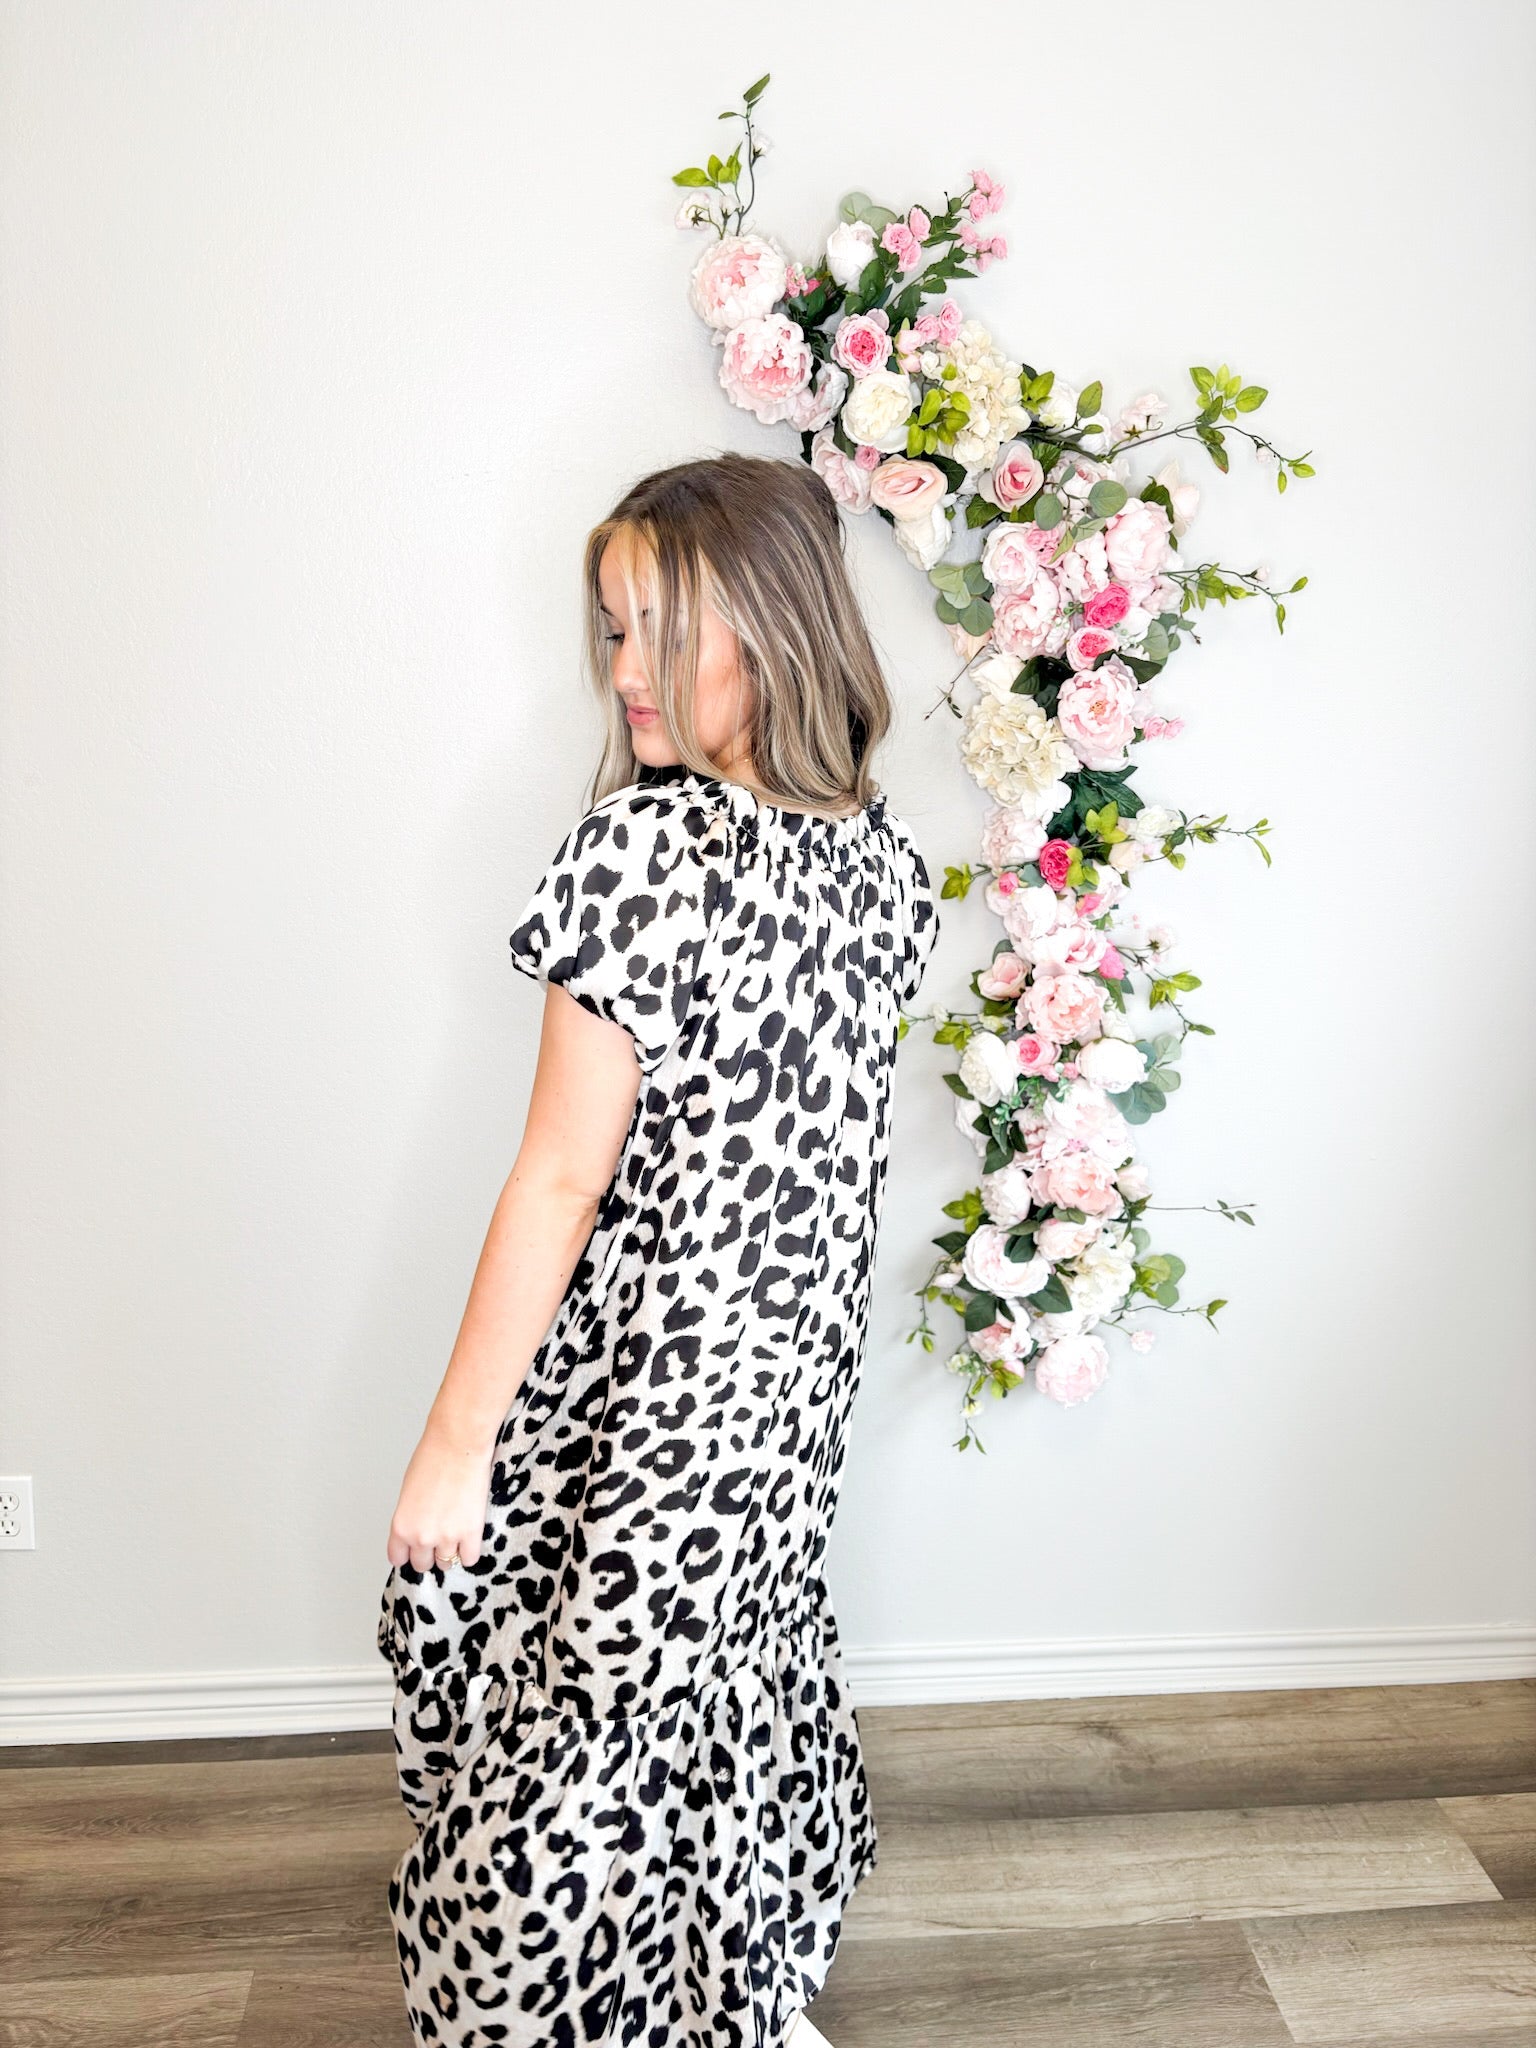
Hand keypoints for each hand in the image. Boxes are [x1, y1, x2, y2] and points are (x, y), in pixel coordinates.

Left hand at [386, 1425, 494, 1572]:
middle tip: (437, 1538)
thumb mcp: (409, 1492)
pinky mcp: (471, 1533)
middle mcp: (421, 1537)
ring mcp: (447, 1537)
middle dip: (429, 1553)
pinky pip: (469, 1559)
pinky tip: (469, 1537)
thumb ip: (411, 1517)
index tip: (414, 1550)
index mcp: (401, 1526)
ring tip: (455, 1533)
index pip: (398, 1558)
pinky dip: (469, 1552)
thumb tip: (419, 1529)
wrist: (459, 1444)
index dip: (408, 1553)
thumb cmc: (433, 1458)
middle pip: (422, 1565)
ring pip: (446, 1563)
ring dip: (450, 1552)